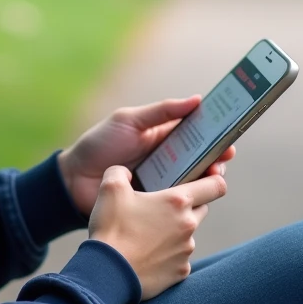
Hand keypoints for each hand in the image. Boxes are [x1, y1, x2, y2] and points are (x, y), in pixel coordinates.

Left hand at [57, 96, 234, 215]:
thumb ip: (161, 111)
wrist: (72, 180)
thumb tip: (197, 100)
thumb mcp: (129, 120)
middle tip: (225, 155)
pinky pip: (179, 201)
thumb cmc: (99, 144)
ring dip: (208, 177)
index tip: (230, 130)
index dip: (215, 131)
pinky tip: (197, 196)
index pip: (196, 132)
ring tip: (214, 174)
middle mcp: (168, 159)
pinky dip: (191, 198)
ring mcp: (164, 182)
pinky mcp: (156, 203)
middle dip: (217, 155)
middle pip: (202, 157)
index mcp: (163, 136)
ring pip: (195, 181)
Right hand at [88, 166, 226, 300]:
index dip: (214, 179)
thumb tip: (125, 173)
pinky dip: (167, 254)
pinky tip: (146, 254)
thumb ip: (120, 172)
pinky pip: (179, 258)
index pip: (216, 186)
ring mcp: (186, 251)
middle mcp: (188, 226)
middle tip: (160, 207)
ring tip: (145, 234)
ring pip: (188, 234)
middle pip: (202, 209)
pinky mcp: (180, 272)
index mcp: (177, 202)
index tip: (207, 178)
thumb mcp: (110, 189)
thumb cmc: (112, 229)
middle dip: (187, 205)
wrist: (108, 273)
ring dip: (174, 231)